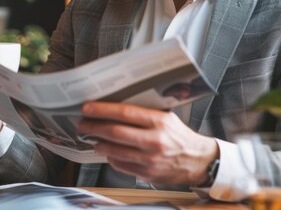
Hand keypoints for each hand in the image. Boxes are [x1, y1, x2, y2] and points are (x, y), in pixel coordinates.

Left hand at [78, 102, 218, 185]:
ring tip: (93, 138)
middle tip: (83, 124)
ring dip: (99, 144)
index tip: (87, 108)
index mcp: (159, 122)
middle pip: (115, 132)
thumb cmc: (180, 136)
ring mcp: (150, 159)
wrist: (197, 160)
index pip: (124, 113)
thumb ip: (145, 113)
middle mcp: (154, 140)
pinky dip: (111, 158)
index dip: (102, 110)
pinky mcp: (147, 173)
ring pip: (115, 151)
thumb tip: (115, 108)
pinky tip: (109, 152)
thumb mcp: (167, 118)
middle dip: (94, 127)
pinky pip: (121, 165)